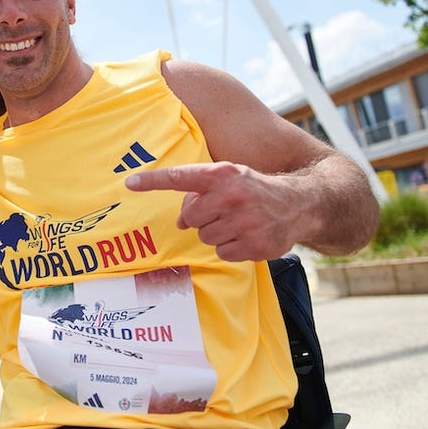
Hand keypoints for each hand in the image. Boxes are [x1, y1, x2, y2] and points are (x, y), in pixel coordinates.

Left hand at [125, 161, 303, 261]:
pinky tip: (246, 236)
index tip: (129, 183)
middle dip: (201, 217)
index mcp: (222, 175)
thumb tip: (179, 222)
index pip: (180, 177)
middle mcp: (231, 196)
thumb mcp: (229, 180)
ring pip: (205, 237)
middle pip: (191, 217)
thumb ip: (201, 194)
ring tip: (237, 222)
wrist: (298, 203)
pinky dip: (230, 248)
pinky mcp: (254, 245)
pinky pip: (223, 253)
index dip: (152, 181)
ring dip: (217, 233)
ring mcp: (244, 222)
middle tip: (221, 211)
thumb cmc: (254, 189)